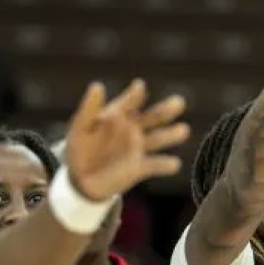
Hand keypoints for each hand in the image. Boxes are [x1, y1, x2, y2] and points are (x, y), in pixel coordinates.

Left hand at [63, 78, 189, 200]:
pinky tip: (175, 164)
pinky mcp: (140, 167)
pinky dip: (166, 165)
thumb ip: (90, 108)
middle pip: (154, 116)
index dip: (135, 94)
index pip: (130, 101)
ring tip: (183, 130)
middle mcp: (133, 128)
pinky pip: (155, 164)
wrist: (81, 179)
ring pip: (159, 138)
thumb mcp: (80, 127)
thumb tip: (97, 85)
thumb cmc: (79, 148)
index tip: (139, 87)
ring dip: (171, 134)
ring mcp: (138, 148)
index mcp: (118, 114)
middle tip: (179, 102)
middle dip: (166, 110)